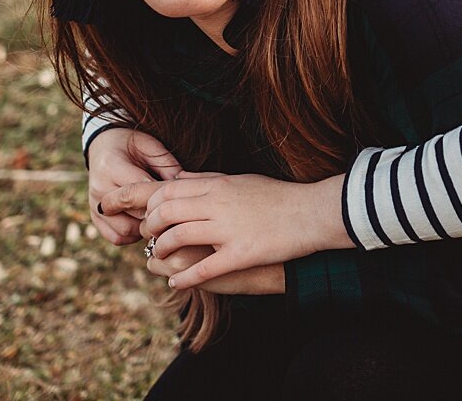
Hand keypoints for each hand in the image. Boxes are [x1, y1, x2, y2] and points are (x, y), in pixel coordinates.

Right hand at [87, 128, 180, 245]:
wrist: (104, 146)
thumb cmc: (132, 145)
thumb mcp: (151, 146)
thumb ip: (167, 166)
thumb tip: (184, 191)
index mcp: (111, 166)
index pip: (140, 191)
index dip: (163, 198)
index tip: (179, 200)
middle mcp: (99, 188)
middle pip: (135, 213)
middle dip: (158, 214)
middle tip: (174, 212)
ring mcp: (94, 205)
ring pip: (125, 230)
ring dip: (146, 228)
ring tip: (160, 217)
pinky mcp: (95, 218)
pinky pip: (117, 237)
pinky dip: (134, 236)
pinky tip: (145, 224)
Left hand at [101, 171, 353, 289]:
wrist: (313, 211)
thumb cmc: (279, 196)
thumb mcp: (241, 179)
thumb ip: (207, 179)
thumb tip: (177, 178)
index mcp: (217, 184)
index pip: (168, 190)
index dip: (150, 205)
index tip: (148, 216)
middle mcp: (218, 203)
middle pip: (166, 211)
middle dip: (150, 227)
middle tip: (148, 238)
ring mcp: (228, 228)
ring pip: (178, 237)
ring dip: (162, 250)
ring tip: (158, 258)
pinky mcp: (241, 253)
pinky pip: (203, 269)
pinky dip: (184, 278)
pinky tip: (177, 284)